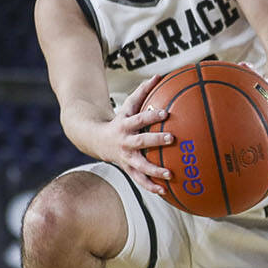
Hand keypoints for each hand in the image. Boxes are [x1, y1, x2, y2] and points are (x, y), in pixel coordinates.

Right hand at [107, 73, 173, 194]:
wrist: (95, 139)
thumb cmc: (119, 120)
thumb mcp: (128, 106)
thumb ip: (143, 91)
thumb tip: (159, 76)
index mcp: (126, 125)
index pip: (140, 119)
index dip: (152, 116)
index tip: (166, 113)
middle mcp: (125, 142)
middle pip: (141, 141)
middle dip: (156, 141)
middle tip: (171, 138)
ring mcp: (126, 158)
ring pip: (140, 166)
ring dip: (154, 171)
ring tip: (170, 174)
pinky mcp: (127, 169)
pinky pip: (139, 180)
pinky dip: (151, 186)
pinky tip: (165, 191)